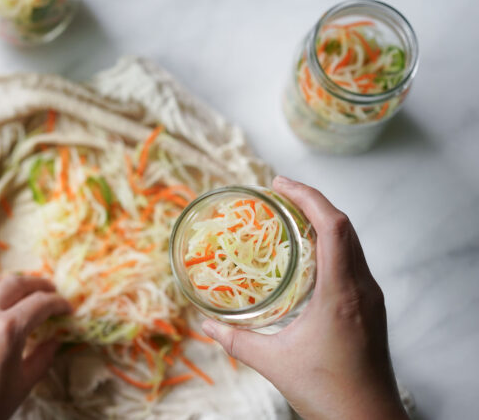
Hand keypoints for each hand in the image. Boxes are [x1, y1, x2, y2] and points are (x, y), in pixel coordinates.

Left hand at [0, 274, 70, 419]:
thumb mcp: (23, 384)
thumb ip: (44, 356)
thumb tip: (55, 339)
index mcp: (7, 330)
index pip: (40, 303)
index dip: (59, 303)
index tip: (68, 309)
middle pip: (17, 283)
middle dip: (39, 284)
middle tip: (52, 292)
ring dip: (15, 282)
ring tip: (27, 290)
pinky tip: (2, 302)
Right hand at [201, 176, 407, 419]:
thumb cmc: (328, 392)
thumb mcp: (274, 363)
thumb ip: (236, 340)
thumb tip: (205, 324)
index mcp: (341, 293)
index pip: (333, 226)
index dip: (307, 197)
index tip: (279, 184)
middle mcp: (362, 288)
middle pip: (344, 226)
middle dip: (312, 201)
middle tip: (279, 192)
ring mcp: (370, 297)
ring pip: (351, 242)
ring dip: (323, 220)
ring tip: (290, 214)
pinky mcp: (370, 307)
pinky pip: (352, 260)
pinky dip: (331, 243)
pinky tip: (308, 252)